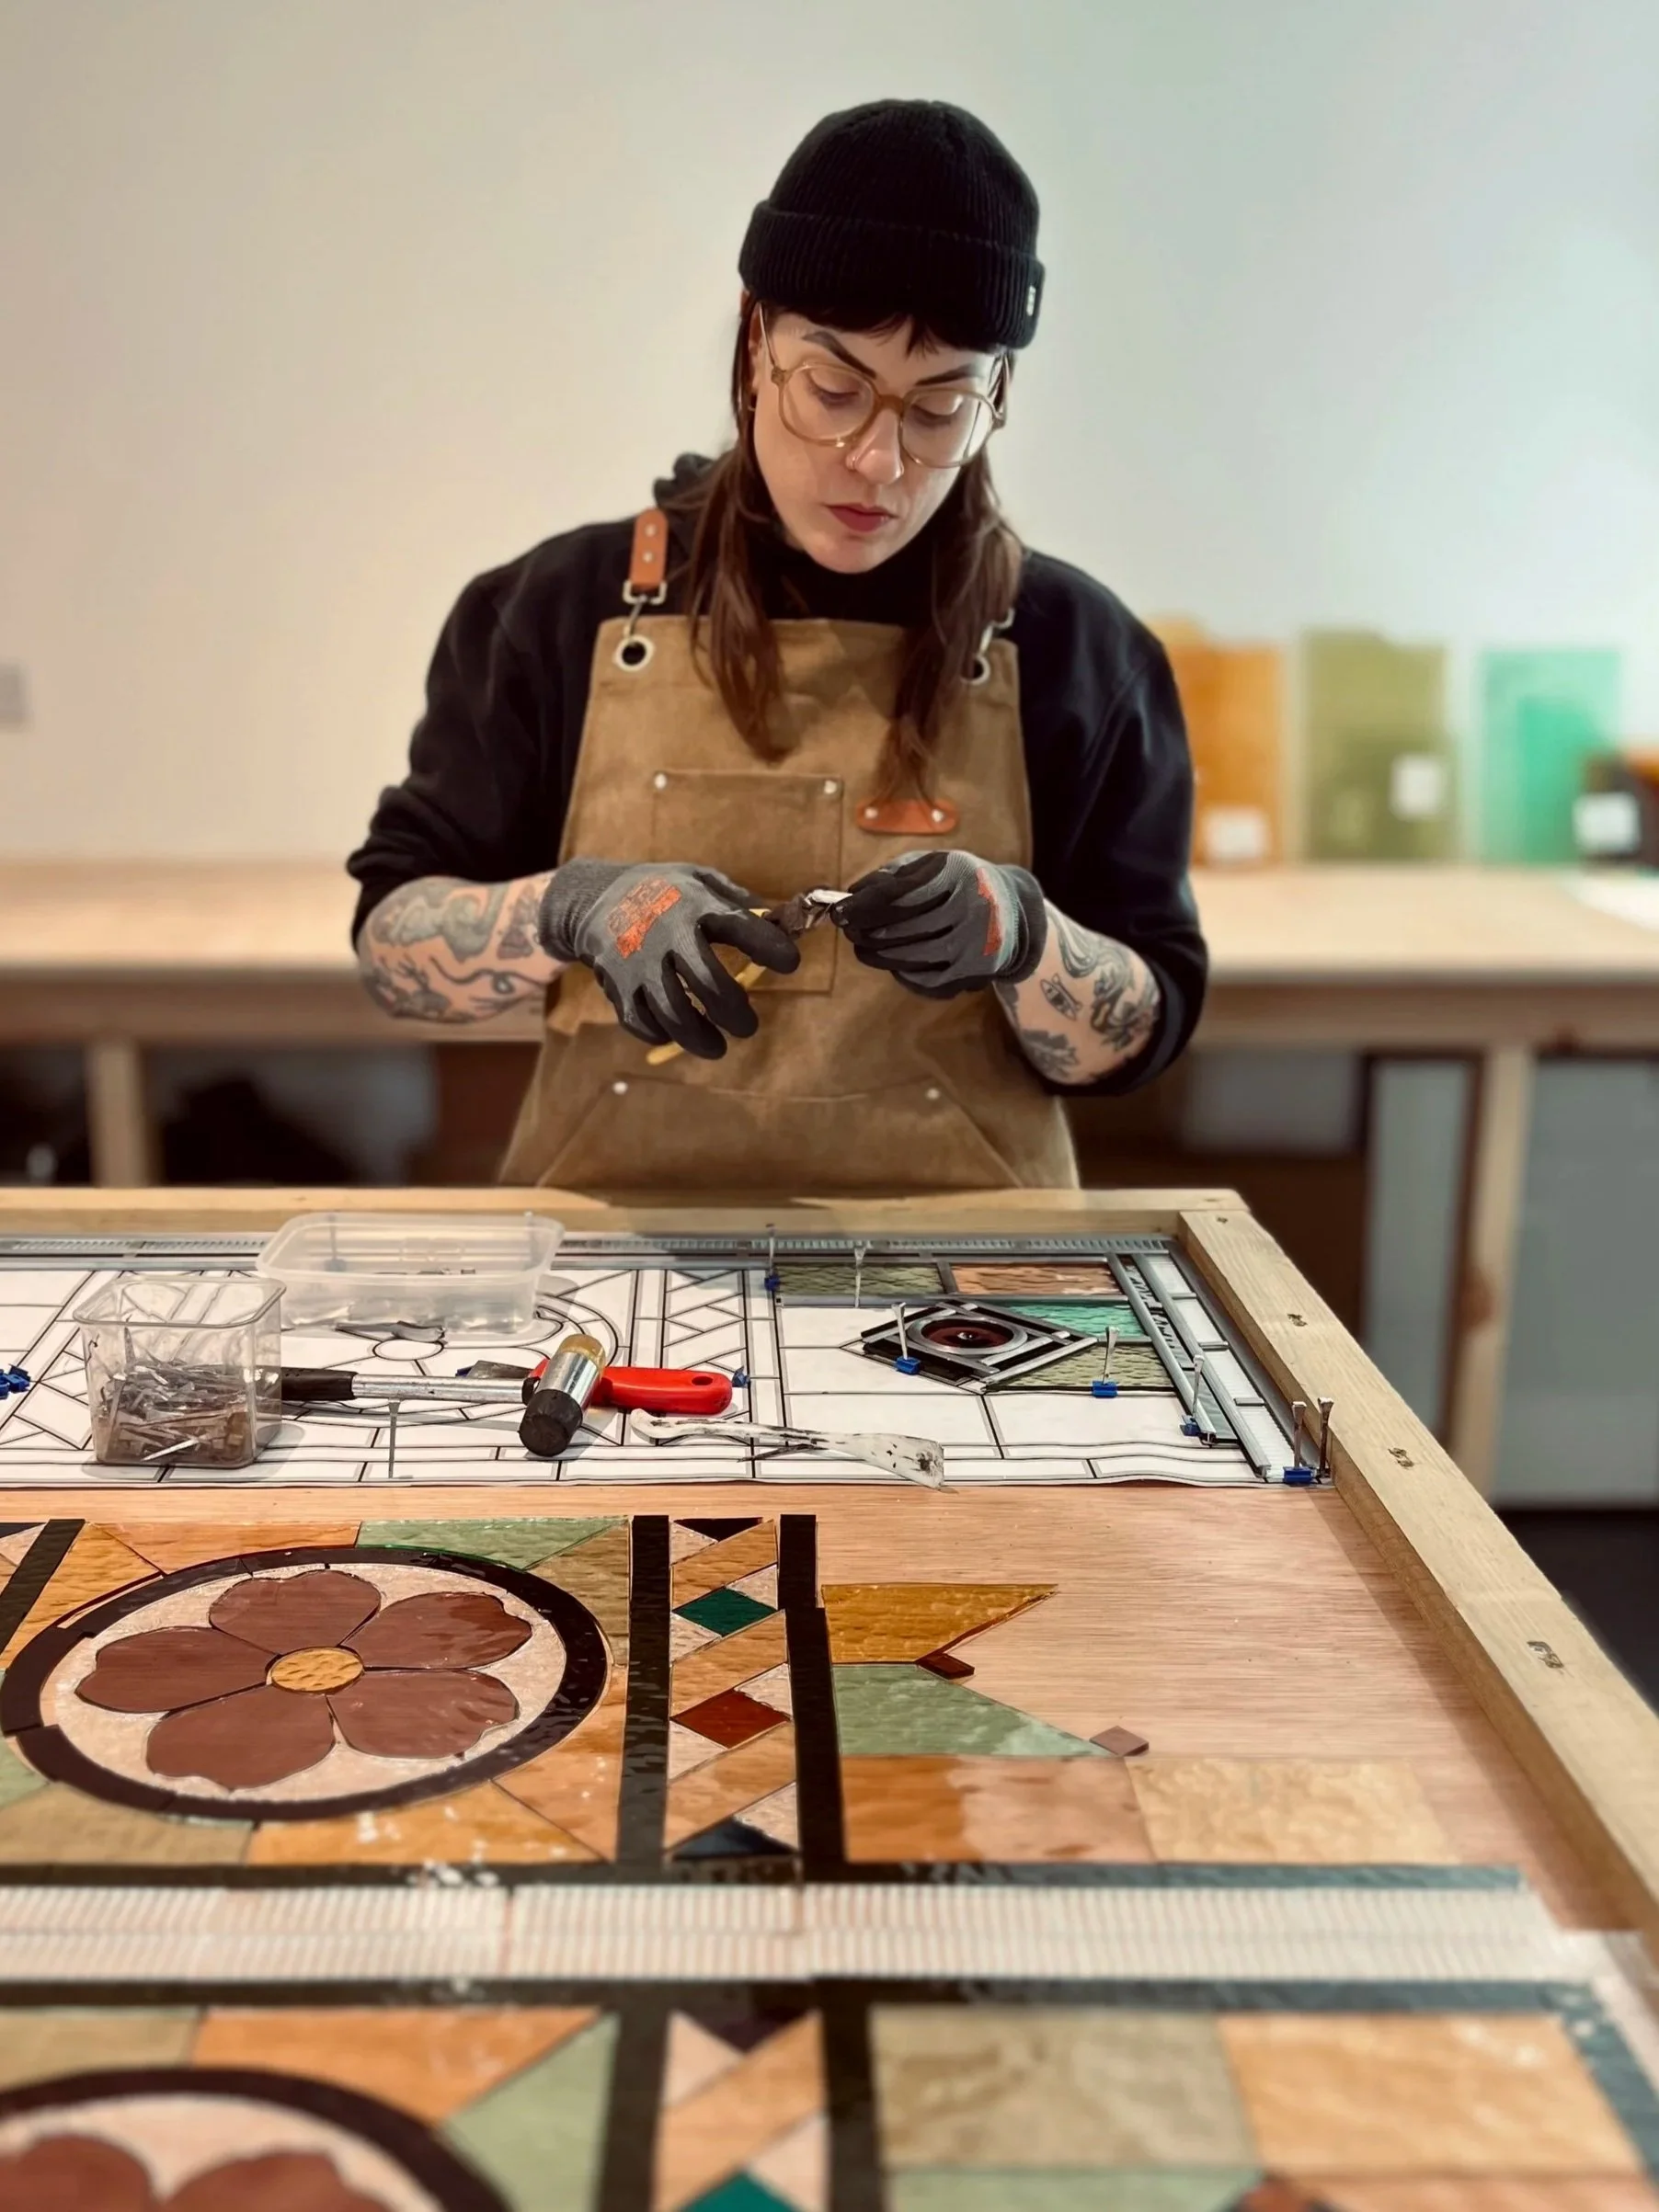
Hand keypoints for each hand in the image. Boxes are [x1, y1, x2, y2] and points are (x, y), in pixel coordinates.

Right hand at [537, 860, 798, 1056]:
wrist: (594, 899)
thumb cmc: (662, 891)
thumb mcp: (699, 879)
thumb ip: (738, 902)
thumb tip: (780, 923)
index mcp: (693, 903)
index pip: (740, 925)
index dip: (769, 946)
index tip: (790, 963)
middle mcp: (666, 934)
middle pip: (708, 982)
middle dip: (734, 1012)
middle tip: (748, 1026)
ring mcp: (638, 962)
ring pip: (673, 1013)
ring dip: (700, 1037)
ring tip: (717, 1047)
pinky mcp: (618, 986)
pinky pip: (640, 1022)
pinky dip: (661, 1035)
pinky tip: (674, 1034)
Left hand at [835, 849, 1046, 997]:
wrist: (1013, 911)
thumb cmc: (960, 883)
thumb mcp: (933, 864)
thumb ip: (893, 875)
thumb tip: (852, 895)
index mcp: (960, 873)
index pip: (900, 894)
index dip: (864, 905)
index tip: (839, 912)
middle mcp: (973, 909)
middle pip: (902, 929)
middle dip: (866, 931)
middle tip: (849, 931)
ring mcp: (975, 946)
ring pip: (909, 958)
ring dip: (878, 955)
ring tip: (863, 946)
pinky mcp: (974, 974)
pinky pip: (924, 980)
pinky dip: (902, 972)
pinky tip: (894, 962)